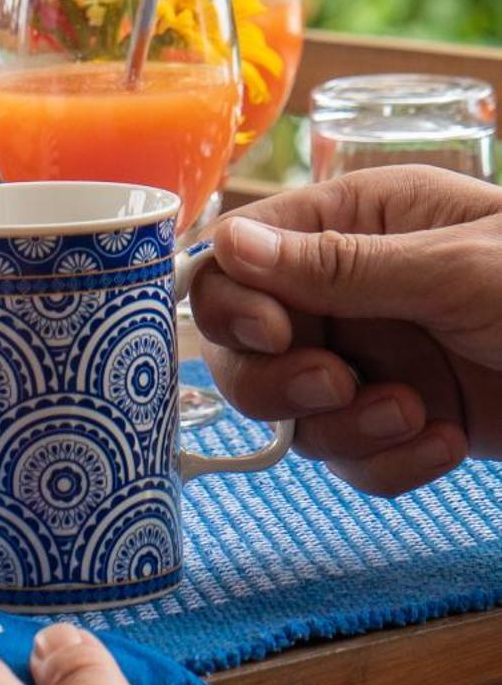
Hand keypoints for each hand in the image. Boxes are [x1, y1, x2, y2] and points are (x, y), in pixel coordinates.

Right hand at [193, 167, 501, 495]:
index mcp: (355, 220)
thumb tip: (230, 240)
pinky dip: (388, 464)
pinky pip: (351, 458)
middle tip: (333, 387)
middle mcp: (350, 289)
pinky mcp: (404, 420)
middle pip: (245, 345)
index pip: (241, 255)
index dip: (236, 300)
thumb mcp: (454, 270)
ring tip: (411, 416)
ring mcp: (376, 358)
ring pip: (294, 413)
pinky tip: (444, 443)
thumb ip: (340, 264)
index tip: (277, 333)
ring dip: (344, 429)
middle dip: (277, 380)